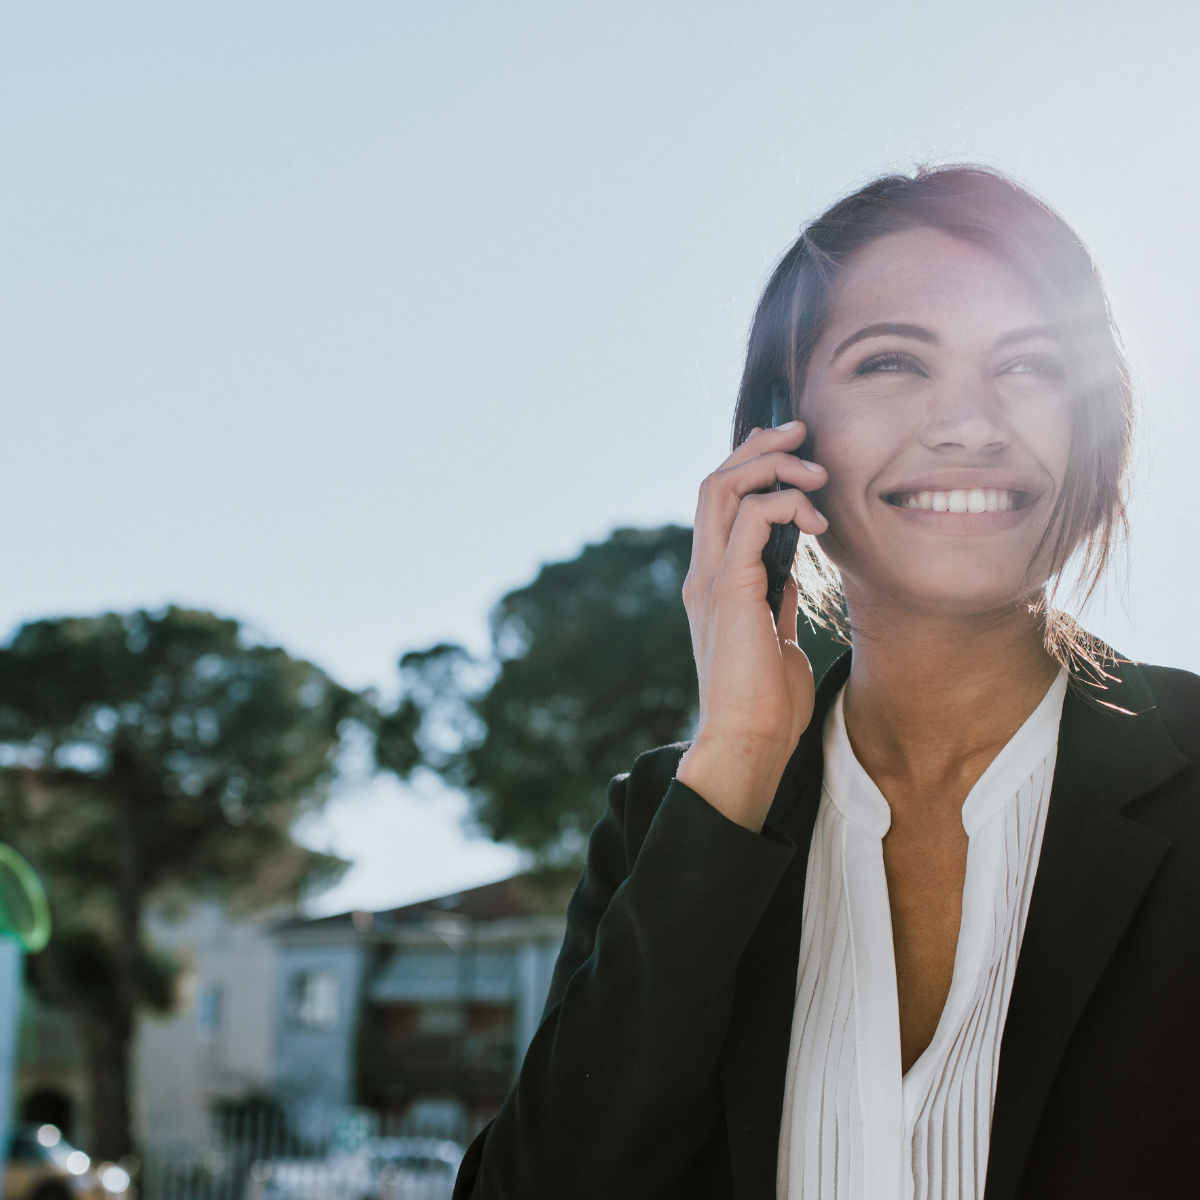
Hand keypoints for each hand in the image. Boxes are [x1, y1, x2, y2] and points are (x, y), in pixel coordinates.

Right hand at [676, 422, 828, 832]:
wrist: (749, 742)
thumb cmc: (767, 703)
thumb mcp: (776, 636)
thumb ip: (775, 599)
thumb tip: (790, 573)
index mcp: (714, 581)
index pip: (721, 502)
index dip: (752, 464)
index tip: (794, 449)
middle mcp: (704, 571)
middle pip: (715, 481)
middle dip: (759, 446)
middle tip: (802, 429)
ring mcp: (710, 578)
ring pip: (723, 488)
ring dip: (772, 466)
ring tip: (816, 471)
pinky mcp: (728, 589)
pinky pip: (747, 520)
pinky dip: (781, 503)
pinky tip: (814, 521)